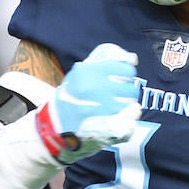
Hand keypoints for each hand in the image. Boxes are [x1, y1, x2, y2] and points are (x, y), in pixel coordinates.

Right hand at [37, 43, 141, 163]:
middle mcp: (95, 90)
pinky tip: (120, 119)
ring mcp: (101, 111)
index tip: (122, 79)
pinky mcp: (105, 130)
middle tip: (118, 96)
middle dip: (127, 92)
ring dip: (127, 107)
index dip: (127, 74)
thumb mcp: (81, 71)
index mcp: (89, 72)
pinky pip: (130, 123)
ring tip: (116, 108)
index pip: (127, 70)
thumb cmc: (71, 96)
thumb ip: (105, 61)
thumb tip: (133, 58)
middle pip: (131, 89)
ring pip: (131, 106)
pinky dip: (128, 121)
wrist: (55, 124)